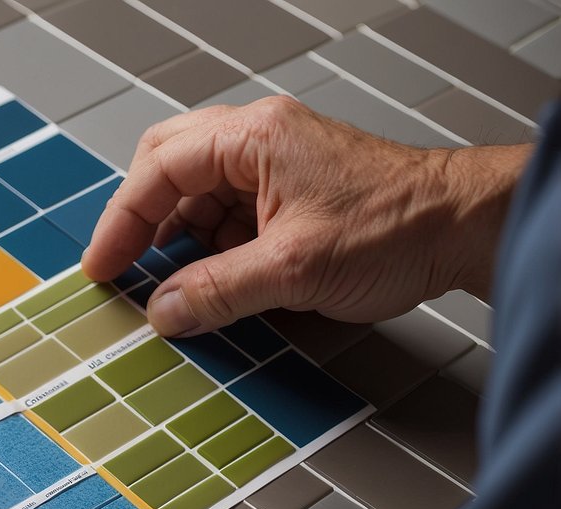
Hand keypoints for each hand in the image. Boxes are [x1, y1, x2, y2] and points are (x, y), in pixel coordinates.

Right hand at [82, 96, 529, 336]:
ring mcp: (275, 163)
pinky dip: (210, 246)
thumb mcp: (292, 271)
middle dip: (142, 219)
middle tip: (122, 265)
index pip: (159, 169)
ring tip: (171, 285)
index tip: (103, 266)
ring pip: (198, 193)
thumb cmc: (396, 228)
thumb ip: (216, 291)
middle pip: (170, 166)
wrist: (462, 229)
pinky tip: (211, 280)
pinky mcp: (290, 191)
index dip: (121, 221)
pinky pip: (229, 211)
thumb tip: (163, 312)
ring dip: (179, 238)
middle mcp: (260, 140)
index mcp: (254, 139)